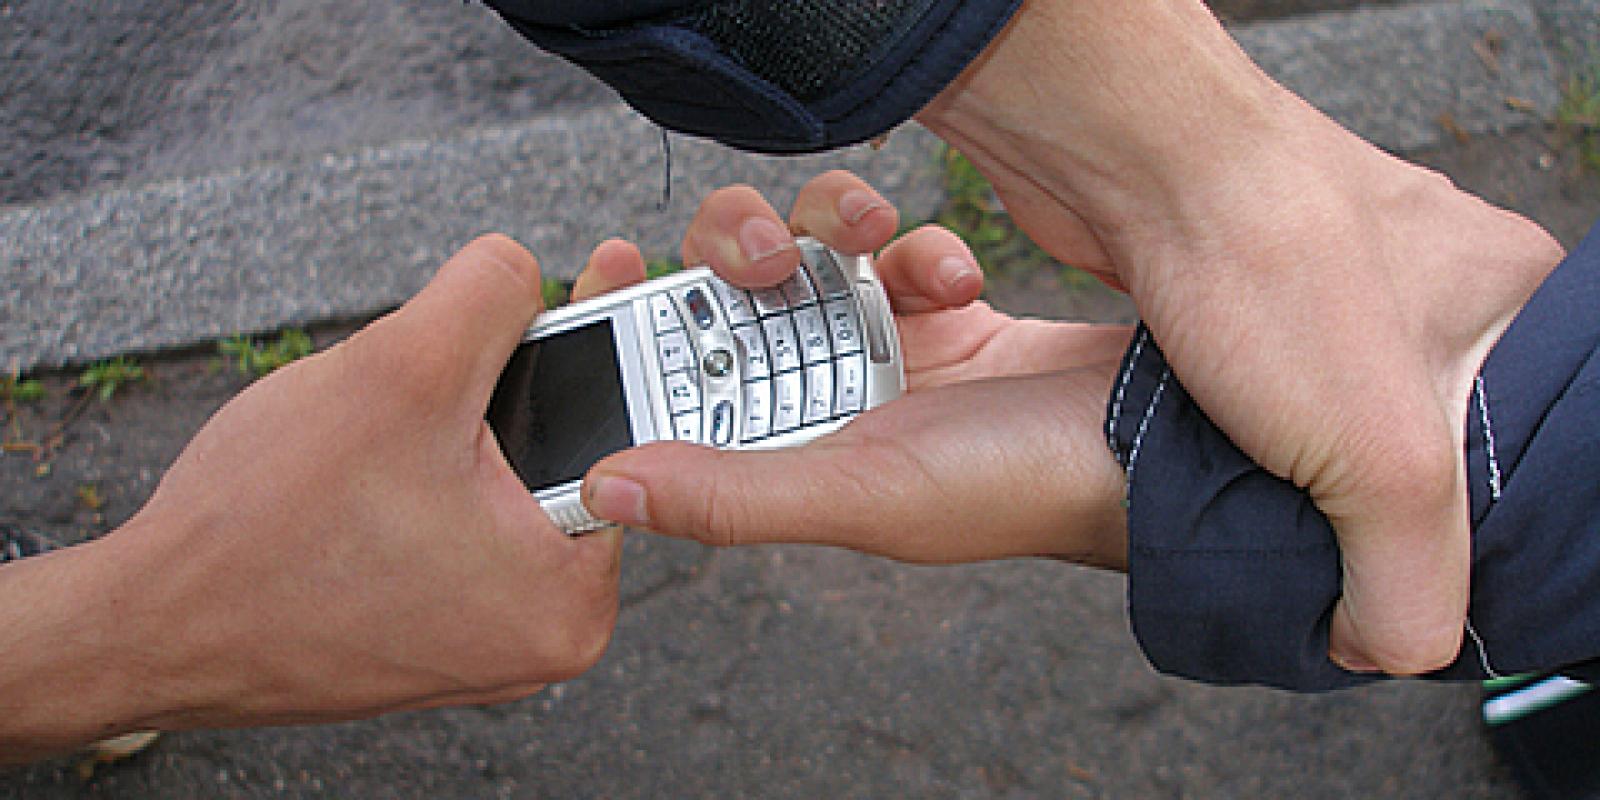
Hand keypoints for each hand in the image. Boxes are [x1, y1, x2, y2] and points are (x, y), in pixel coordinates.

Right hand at [2, 236, 622, 756]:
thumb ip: (489, 294)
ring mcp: (488, 639)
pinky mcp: (435, 633)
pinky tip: (365, 464)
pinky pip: (460, 524)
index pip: (621, 435)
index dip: (604, 336)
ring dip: (456, 428)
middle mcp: (547, 633)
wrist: (151, 624)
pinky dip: (427, 475)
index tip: (609, 269)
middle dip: (507, 386)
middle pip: (561, 458)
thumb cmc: (265, 528)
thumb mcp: (400, 370)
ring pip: (502, 485)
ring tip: (380, 424)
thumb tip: (524, 265)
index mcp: (572, 596)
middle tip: (453, 352)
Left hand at [577, 171, 1131, 565]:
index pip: (672, 375)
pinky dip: (916, 246)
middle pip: (727, 290)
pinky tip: (953, 279)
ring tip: (870, 240)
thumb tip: (610, 484)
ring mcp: (878, 346)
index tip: (618, 263)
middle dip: (735, 248)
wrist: (1151, 437)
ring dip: (828, 228)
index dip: (636, 317)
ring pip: (805, 248)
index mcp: (781, 448)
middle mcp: (819, 394)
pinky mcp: (936, 305)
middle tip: (764, 252)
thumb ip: (733, 491)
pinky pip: (892, 244)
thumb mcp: (858, 493)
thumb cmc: (1012, 487)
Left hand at [915, 0, 1565, 671]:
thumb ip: (1408, 578)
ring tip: (1263, 511)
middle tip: (1326, 558)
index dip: (1475, 531)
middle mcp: (1428, 280)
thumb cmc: (1270, 268)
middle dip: (1369, 506)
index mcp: (1506, 305)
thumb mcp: (1384, 462)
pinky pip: (1257, 381)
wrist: (1130, 158)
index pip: (1523, 452)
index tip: (1408, 581)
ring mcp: (1330, 275)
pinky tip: (1211, 455)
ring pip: (1329, 410)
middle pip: (1423, 438)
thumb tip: (1385, 648)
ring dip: (1295, 468)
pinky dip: (1237, 427)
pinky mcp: (1244, 278)